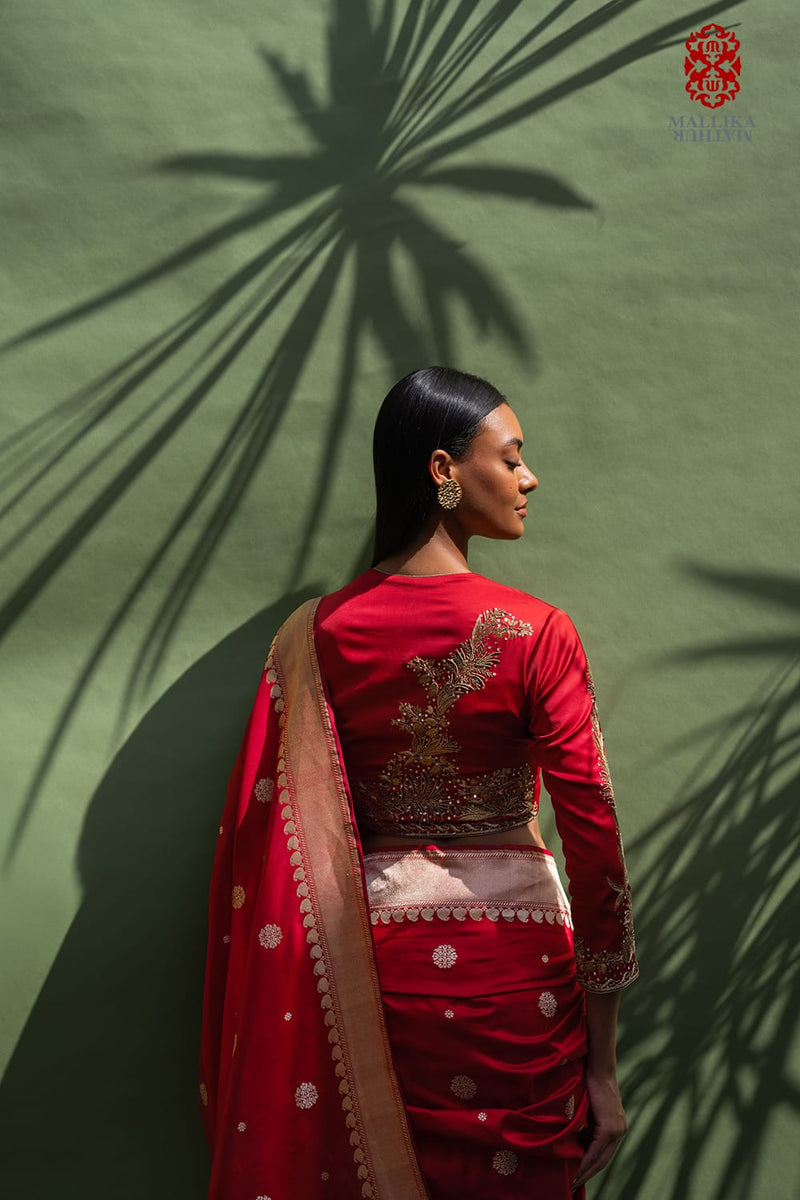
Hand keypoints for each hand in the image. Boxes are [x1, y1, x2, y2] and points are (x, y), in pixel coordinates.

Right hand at [571, 1070, 626, 1191]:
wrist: (597, 1066)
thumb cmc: (589, 1082)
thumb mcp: (588, 1108)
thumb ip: (586, 1124)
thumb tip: (574, 1140)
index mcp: (616, 1127)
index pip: (602, 1154)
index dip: (590, 1168)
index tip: (577, 1178)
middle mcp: (620, 1130)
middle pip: (602, 1160)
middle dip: (587, 1174)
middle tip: (573, 1186)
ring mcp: (617, 1129)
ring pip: (600, 1158)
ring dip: (586, 1171)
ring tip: (573, 1182)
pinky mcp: (610, 1126)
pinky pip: (597, 1149)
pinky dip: (586, 1160)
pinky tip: (577, 1169)